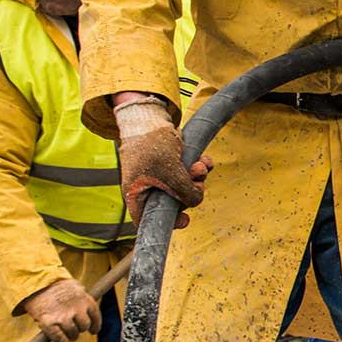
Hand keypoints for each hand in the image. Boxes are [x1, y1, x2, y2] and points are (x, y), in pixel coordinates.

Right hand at [22, 278, 100, 341]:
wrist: (37, 283)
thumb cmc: (55, 286)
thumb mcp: (74, 288)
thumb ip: (81, 300)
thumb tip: (86, 314)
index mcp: (85, 299)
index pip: (95, 316)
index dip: (95, 326)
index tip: (93, 330)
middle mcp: (76, 309)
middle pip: (84, 326)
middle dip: (80, 329)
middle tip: (74, 329)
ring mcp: (63, 316)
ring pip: (73, 334)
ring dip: (71, 336)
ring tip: (67, 334)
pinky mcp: (49, 322)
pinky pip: (59, 338)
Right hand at [114, 97, 212, 226]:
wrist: (149, 117)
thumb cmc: (150, 144)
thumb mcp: (169, 172)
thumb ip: (185, 191)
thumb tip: (197, 200)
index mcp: (137, 194)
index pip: (148, 219)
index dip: (168, 223)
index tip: (186, 220)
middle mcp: (148, 188)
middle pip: (174, 203)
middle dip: (190, 192)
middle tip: (197, 180)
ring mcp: (161, 176)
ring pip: (185, 186)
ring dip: (198, 177)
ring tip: (200, 165)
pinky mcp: (172, 163)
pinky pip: (189, 173)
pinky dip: (199, 167)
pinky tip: (205, 160)